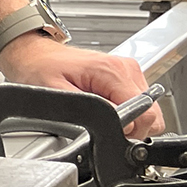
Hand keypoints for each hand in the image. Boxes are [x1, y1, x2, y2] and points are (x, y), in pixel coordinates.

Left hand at [0, 34, 165, 136]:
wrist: (34, 54)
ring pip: (147, 111)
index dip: (130, 130)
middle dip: (132, 129)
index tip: (111, 132)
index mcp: (113, 71)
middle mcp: (126, 69)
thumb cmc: (40, 67)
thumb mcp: (56, 92)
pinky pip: (138, 105)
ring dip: (129, 121)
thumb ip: (88, 110)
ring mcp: (128, 73)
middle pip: (151, 114)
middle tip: (104, 126)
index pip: (146, 113)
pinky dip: (126, 114)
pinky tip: (105, 111)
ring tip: (102, 116)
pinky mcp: (124, 78)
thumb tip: (115, 124)